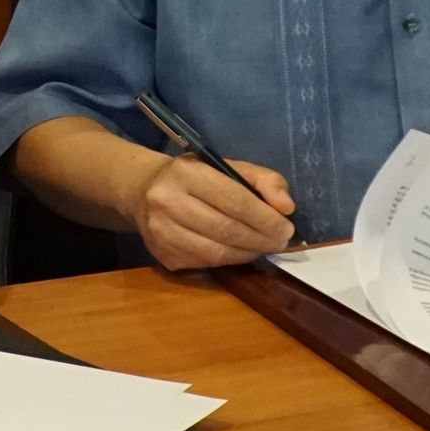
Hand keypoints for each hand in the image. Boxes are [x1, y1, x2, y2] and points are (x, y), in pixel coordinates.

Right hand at [133, 153, 296, 270]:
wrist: (143, 191)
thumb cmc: (195, 177)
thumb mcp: (228, 166)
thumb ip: (263, 180)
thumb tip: (286, 207)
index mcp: (186, 173)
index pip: (234, 200)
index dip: (265, 218)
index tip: (286, 228)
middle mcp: (167, 201)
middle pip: (226, 229)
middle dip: (261, 239)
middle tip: (280, 242)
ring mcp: (161, 232)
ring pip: (216, 253)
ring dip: (248, 253)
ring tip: (264, 247)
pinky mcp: (162, 254)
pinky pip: (205, 263)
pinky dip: (230, 261)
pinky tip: (240, 252)